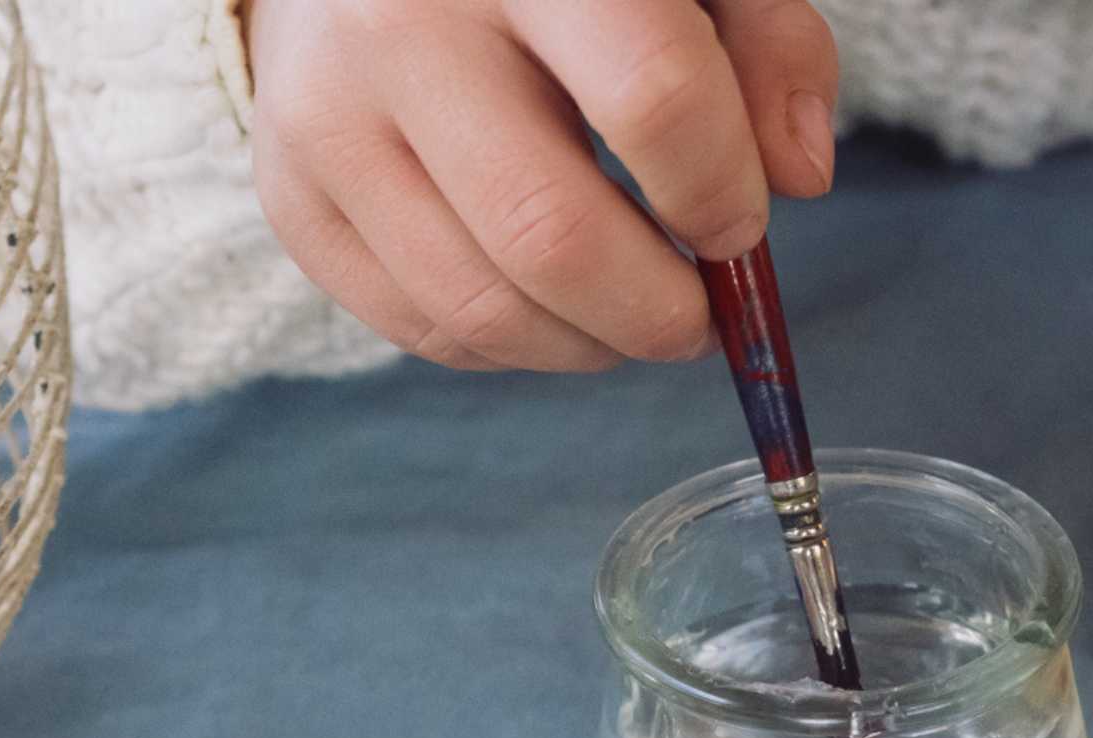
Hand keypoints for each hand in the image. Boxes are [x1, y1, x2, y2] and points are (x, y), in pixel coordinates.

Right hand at [241, 0, 838, 371]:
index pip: (653, 98)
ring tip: (625, 325)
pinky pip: (414, 326)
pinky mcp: (291, 198)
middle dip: (651, 311)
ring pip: (478, 306)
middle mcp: (402, 30)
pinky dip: (502, 350)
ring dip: (580, 348)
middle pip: (552, 234)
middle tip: (695, 323)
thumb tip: (801, 179)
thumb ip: (761, 39)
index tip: (740, 233)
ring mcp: (330, 124)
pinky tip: (546, 318)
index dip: (719, 192)